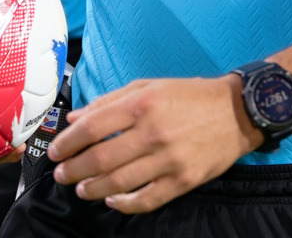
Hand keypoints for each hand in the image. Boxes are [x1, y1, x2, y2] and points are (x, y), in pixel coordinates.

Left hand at [47, 75, 262, 214]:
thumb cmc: (189, 95)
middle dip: (74, 169)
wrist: (236, 111)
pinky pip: (147, 200)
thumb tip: (76, 118)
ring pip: (120, 182)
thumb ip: (110, 101)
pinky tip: (112, 201)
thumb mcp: (149, 86)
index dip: (68, 142)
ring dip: (93, 188)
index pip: (94, 126)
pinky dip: (124, 204)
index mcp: (143, 103)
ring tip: (81, 189)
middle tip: (61, 174)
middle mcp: (153, 131)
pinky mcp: (183, 180)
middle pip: (102, 158)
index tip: (55, 150)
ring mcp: (169, 159)